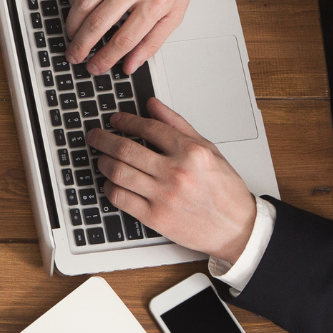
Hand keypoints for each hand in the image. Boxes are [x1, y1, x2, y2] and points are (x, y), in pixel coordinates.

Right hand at [66, 0, 213, 74]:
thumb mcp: (177, 12)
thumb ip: (154, 41)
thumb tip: (131, 64)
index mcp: (157, 1)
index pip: (123, 40)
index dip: (105, 59)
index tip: (95, 67)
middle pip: (97, 24)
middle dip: (81, 46)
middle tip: (75, 55)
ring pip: (82, 4)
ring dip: (73, 25)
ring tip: (73, 35)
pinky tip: (77, 8)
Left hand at [88, 97, 257, 259]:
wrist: (237, 228)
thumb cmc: (225, 190)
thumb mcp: (209, 150)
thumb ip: (178, 125)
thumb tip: (152, 104)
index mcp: (192, 152)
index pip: (148, 128)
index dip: (126, 121)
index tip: (115, 120)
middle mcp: (177, 172)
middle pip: (125, 149)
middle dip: (103, 139)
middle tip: (95, 136)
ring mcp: (164, 196)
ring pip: (118, 172)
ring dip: (103, 162)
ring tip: (102, 158)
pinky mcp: (155, 217)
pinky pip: (120, 197)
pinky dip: (109, 186)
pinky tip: (111, 181)